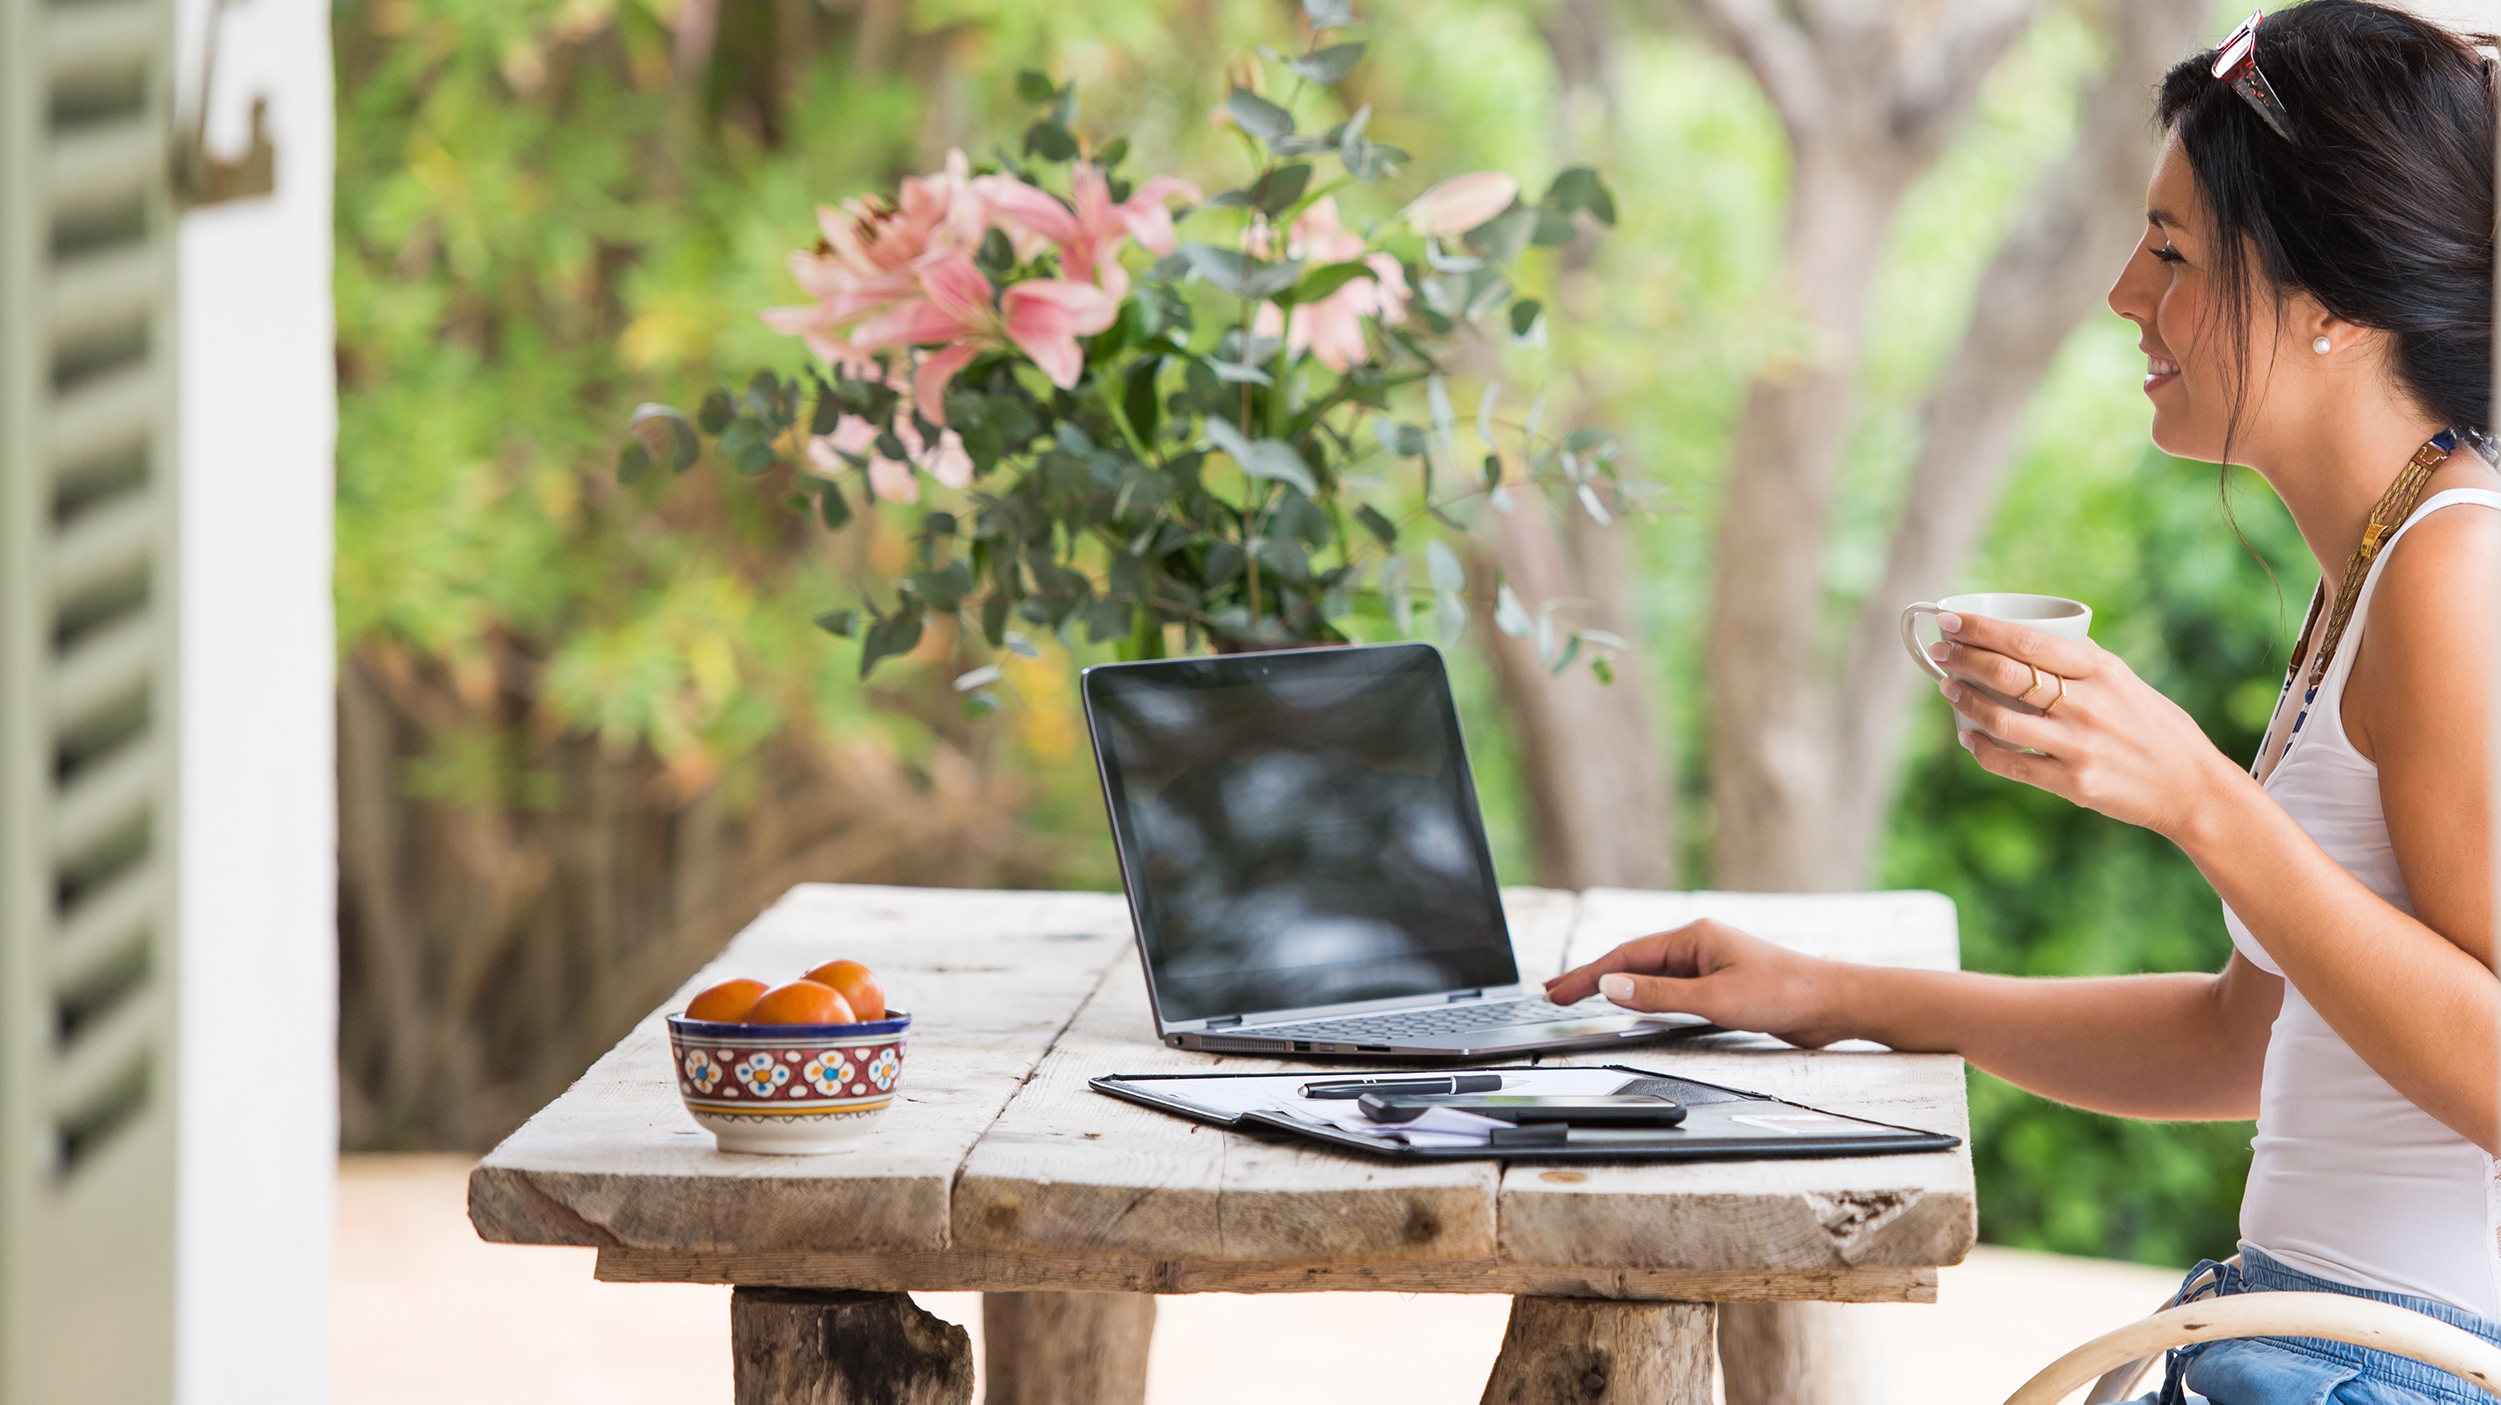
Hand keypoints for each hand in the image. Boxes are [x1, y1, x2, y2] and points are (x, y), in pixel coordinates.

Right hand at [1542, 920, 1860, 1047]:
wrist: (1833, 1002)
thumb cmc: (1784, 993)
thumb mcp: (1715, 999)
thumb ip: (1660, 996)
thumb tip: (1612, 988)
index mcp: (1693, 937)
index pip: (1626, 958)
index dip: (1587, 975)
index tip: (1556, 991)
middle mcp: (1698, 945)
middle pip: (1632, 961)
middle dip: (1591, 977)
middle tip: (1554, 993)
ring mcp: (1708, 963)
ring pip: (1649, 974)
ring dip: (1614, 986)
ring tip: (1581, 996)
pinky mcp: (1721, 982)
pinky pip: (1669, 987)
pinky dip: (1642, 995)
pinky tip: (1632, 1004)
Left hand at [1930, 610, 2243, 837]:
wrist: (2190, 787)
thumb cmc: (2156, 728)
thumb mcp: (2127, 682)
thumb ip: (2085, 664)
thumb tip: (2039, 638)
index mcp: (2101, 671)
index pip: (2027, 641)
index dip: (1981, 630)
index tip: (1952, 621)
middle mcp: (2087, 705)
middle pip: (2006, 674)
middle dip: (1962, 659)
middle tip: (1938, 651)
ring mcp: (2078, 745)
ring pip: (2000, 718)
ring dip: (1964, 701)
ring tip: (1947, 688)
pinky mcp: (2072, 783)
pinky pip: (2011, 764)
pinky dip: (1981, 749)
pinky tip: (1968, 737)